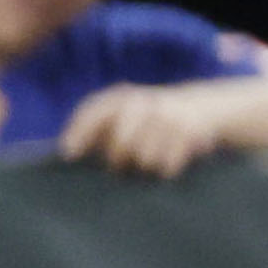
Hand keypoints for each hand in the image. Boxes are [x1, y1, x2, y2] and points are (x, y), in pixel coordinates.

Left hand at [59, 81, 229, 178]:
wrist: (203, 107)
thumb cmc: (149, 121)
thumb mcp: (124, 115)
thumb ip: (97, 131)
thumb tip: (65, 154)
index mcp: (120, 98)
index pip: (94, 113)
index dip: (79, 133)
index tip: (68, 154)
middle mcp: (142, 103)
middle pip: (119, 146)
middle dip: (117, 162)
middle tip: (122, 167)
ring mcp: (166, 117)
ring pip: (144, 160)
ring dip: (144, 168)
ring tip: (149, 161)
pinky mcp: (188, 132)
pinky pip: (167, 166)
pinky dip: (165, 170)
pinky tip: (169, 160)